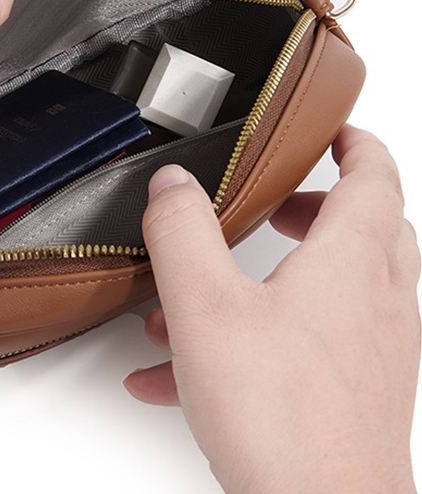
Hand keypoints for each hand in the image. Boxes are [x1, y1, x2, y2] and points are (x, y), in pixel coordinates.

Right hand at [124, 126, 419, 493]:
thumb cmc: (281, 417)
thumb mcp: (205, 306)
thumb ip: (183, 232)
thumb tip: (175, 185)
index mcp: (349, 262)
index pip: (374, 176)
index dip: (355, 144)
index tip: (334, 131)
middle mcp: (373, 301)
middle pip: (366, 229)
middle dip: (316, 208)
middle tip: (276, 206)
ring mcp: (369, 351)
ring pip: (335, 288)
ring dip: (276, 276)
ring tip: (205, 294)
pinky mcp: (352, 393)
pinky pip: (307, 345)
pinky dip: (258, 338)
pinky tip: (178, 373)